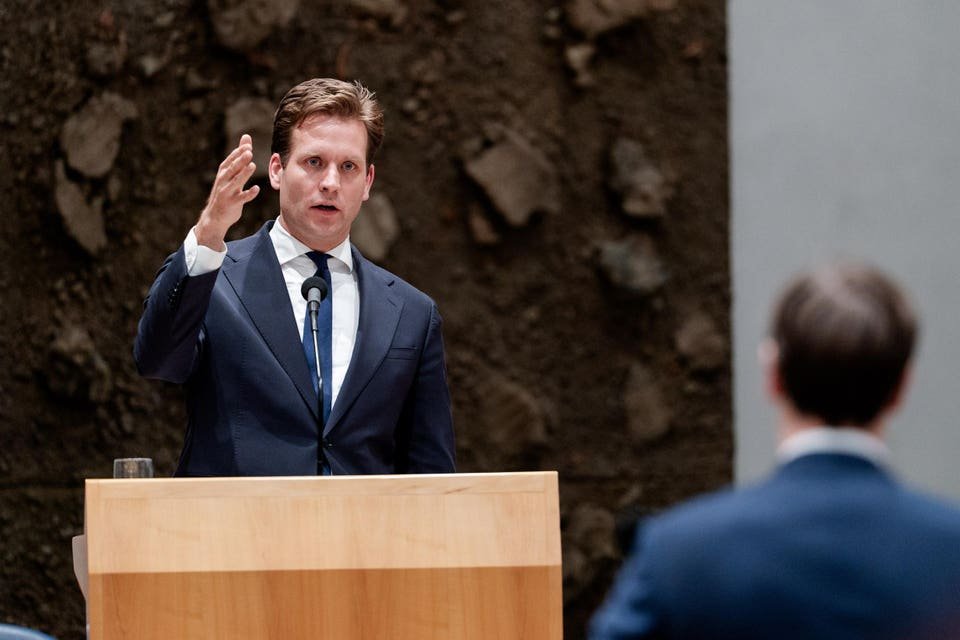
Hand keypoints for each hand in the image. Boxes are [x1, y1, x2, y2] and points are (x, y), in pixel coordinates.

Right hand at [195, 134, 259, 249]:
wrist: (215, 216)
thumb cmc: (226, 191)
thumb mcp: (230, 173)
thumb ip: (239, 157)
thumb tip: (246, 138)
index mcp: (223, 173)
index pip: (230, 160)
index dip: (238, 152)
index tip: (247, 144)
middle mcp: (223, 182)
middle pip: (232, 169)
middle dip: (240, 160)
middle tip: (249, 152)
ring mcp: (227, 193)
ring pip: (236, 182)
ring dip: (244, 174)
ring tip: (252, 166)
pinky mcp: (232, 204)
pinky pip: (241, 198)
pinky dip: (248, 194)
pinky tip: (256, 189)